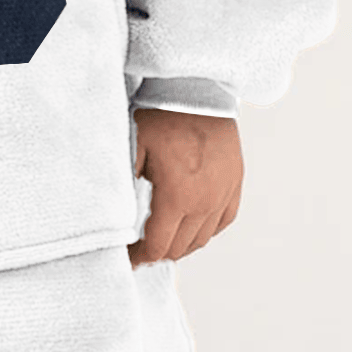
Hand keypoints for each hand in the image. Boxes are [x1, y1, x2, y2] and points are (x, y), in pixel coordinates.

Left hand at [128, 107, 242, 265]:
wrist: (197, 92)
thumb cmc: (161, 116)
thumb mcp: (133, 148)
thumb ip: (124, 185)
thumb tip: (116, 216)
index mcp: (177, 197)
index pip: (158, 247)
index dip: (140, 257)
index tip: (129, 258)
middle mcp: (204, 202)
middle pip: (180, 248)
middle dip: (158, 252)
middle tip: (142, 248)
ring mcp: (223, 194)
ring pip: (202, 239)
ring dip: (181, 244)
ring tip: (163, 238)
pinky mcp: (235, 184)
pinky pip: (223, 221)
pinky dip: (206, 230)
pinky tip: (191, 225)